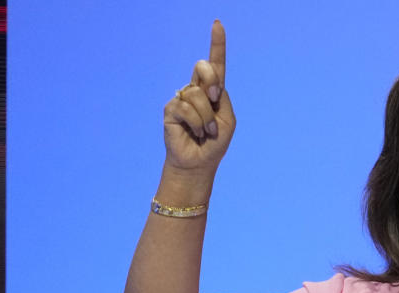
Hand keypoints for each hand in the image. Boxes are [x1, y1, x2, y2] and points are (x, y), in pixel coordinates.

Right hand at [162, 20, 234, 174]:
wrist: (199, 162)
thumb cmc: (215, 143)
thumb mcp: (227, 120)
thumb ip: (222, 99)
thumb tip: (207, 85)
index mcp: (213, 91)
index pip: (215, 65)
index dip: (217, 44)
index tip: (218, 24)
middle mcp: (196, 90)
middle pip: (204, 68)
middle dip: (212, 81)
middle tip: (215, 99)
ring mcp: (182, 98)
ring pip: (197, 94)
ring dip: (207, 117)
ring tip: (206, 131)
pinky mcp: (171, 109)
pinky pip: (186, 107)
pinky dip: (196, 123)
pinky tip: (196, 132)